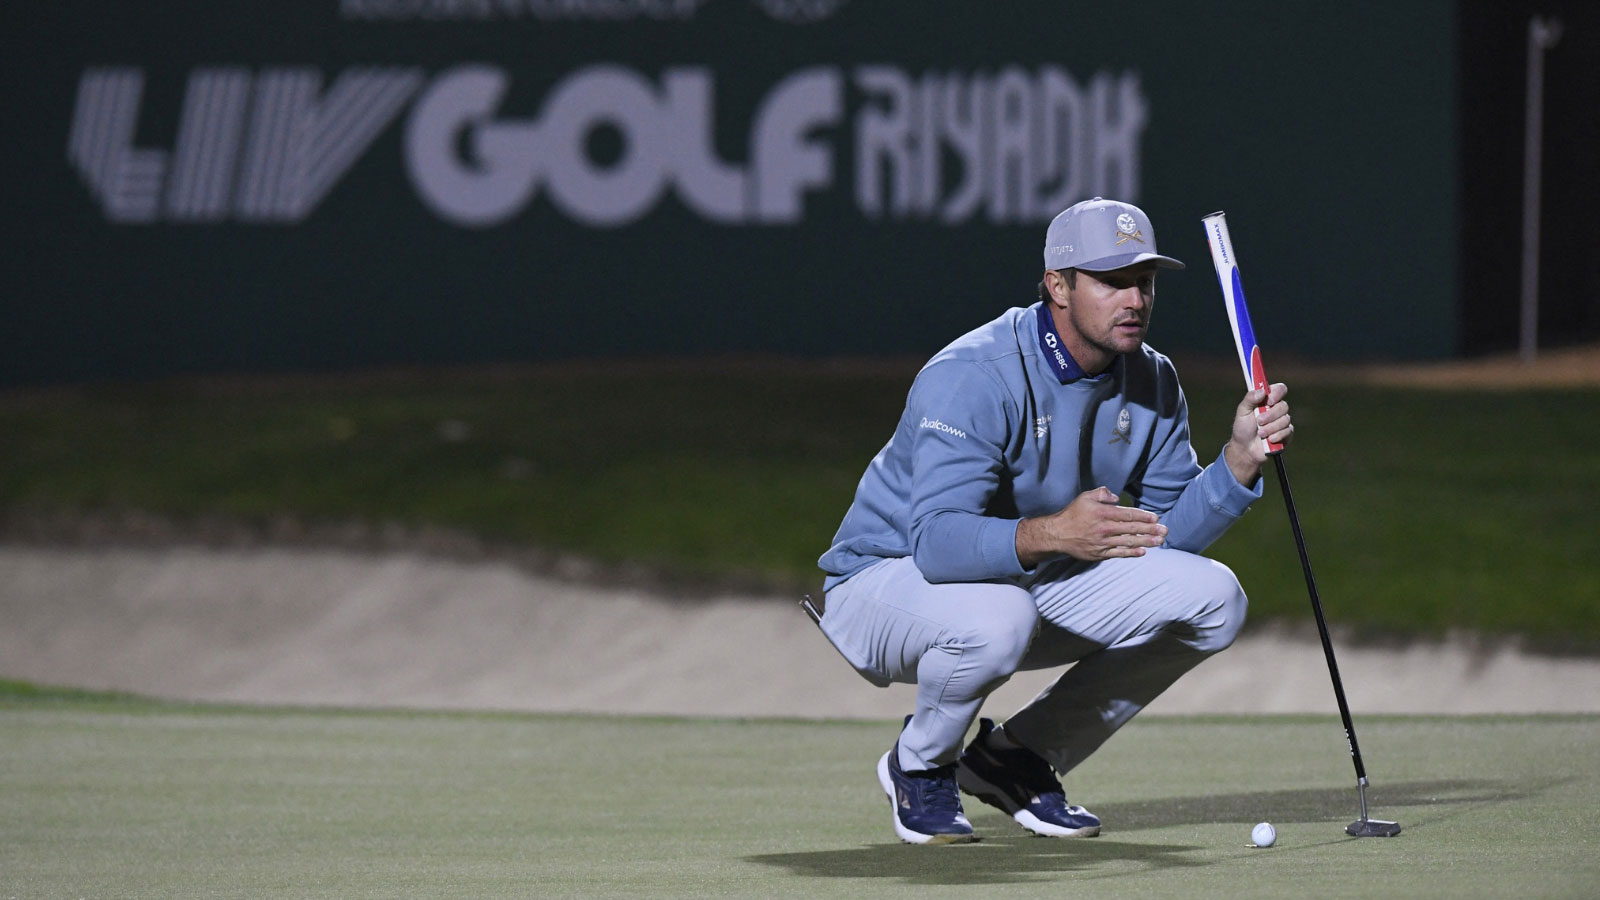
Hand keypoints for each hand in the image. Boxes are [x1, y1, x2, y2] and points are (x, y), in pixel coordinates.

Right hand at [1015, 486, 1167, 565]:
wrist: (1057, 534)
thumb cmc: (1073, 514)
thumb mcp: (1085, 497)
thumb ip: (1103, 494)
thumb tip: (1117, 498)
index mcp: (1102, 513)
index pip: (1127, 515)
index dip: (1143, 517)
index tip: (1155, 518)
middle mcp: (1104, 528)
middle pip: (1131, 529)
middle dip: (1150, 530)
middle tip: (1164, 530)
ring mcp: (1102, 543)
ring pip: (1128, 542)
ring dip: (1146, 542)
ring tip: (1159, 541)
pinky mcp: (1099, 554)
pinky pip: (1118, 553)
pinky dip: (1131, 553)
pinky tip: (1142, 552)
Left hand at [1224, 383, 1292, 485]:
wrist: (1245, 449)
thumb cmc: (1243, 428)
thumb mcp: (1242, 412)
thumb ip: (1250, 399)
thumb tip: (1262, 391)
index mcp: (1267, 400)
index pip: (1280, 389)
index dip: (1277, 393)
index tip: (1269, 400)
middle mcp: (1277, 409)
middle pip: (1283, 406)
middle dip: (1270, 415)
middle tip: (1259, 421)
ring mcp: (1283, 421)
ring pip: (1285, 419)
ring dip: (1270, 427)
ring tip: (1260, 433)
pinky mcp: (1287, 434)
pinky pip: (1288, 431)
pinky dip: (1276, 435)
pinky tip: (1269, 440)